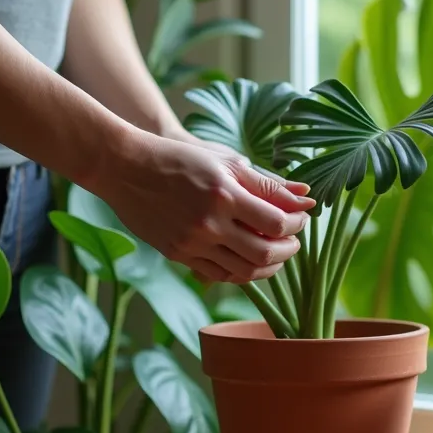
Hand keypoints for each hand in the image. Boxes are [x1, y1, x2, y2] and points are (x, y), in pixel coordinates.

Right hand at [92, 130, 313, 283]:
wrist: (126, 169)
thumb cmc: (181, 158)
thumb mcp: (226, 162)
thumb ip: (268, 184)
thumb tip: (306, 197)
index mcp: (224, 194)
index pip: (277, 222)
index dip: (297, 224)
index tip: (300, 218)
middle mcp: (209, 223)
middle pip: (265, 252)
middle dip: (289, 250)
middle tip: (294, 240)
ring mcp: (192, 243)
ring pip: (244, 271)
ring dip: (269, 266)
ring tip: (276, 252)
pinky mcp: (178, 255)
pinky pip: (219, 274)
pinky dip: (242, 271)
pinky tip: (250, 260)